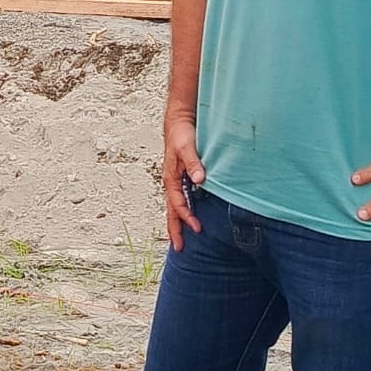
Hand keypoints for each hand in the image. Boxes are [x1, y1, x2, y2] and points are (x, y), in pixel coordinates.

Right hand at [163, 114, 204, 250]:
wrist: (178, 122)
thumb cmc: (181, 134)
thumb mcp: (187, 147)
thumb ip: (194, 163)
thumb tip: (199, 180)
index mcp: (171, 178)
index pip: (178, 204)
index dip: (187, 218)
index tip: (197, 228)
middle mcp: (171, 183)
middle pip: (171, 211)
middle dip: (174, 230)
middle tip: (178, 248)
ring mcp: (174, 182)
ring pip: (174, 208)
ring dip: (177, 223)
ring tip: (179, 240)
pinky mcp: (180, 179)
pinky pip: (179, 200)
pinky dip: (181, 212)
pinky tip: (187, 218)